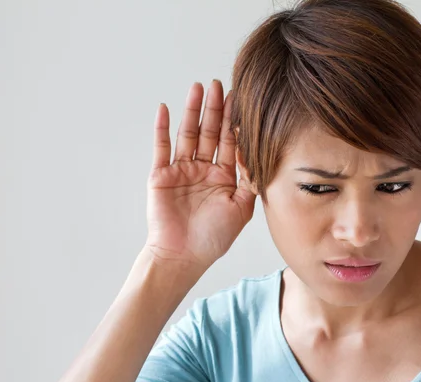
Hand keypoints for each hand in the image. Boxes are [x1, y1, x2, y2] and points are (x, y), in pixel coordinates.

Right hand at [144, 80, 256, 275]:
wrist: (182, 256)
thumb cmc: (213, 238)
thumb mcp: (242, 208)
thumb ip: (251, 180)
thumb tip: (260, 153)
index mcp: (223, 177)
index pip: (230, 142)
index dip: (234, 121)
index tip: (241, 98)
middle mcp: (202, 170)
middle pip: (209, 132)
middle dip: (215, 109)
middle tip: (219, 84)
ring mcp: (181, 171)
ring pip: (187, 134)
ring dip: (192, 111)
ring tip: (197, 88)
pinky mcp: (161, 175)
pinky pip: (161, 147)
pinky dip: (163, 128)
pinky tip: (166, 109)